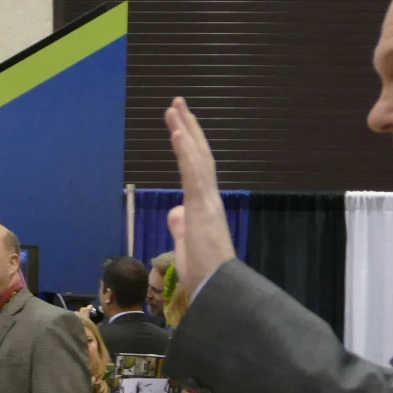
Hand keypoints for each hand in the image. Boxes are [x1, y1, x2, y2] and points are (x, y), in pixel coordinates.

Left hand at [164, 97, 238, 301]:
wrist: (218, 289)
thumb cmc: (205, 274)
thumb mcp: (185, 246)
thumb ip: (180, 227)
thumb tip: (174, 213)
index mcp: (203, 207)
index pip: (194, 169)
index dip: (187, 146)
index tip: (178, 125)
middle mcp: (208, 199)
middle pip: (198, 155)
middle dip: (187, 128)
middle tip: (177, 104)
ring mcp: (206, 201)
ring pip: (196, 158)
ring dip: (185, 131)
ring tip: (174, 108)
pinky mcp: (202, 208)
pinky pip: (193, 174)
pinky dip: (185, 151)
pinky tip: (177, 132)